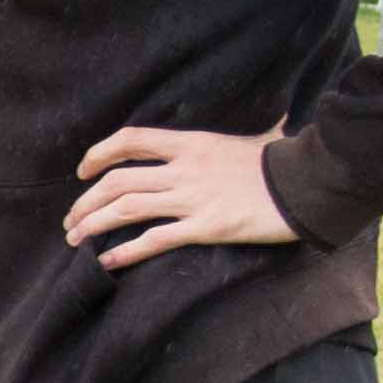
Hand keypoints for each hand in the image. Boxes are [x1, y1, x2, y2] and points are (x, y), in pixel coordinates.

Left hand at [64, 125, 294, 268]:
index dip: (99, 153)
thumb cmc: (287, 163)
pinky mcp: (207, 227)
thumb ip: (251, 134)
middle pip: (118, 181)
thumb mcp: (259, 139)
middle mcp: (186, 169)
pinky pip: (155, 239)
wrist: (313, 184)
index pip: (131, 140)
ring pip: (127, 209)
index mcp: (193, 143)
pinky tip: (106, 261)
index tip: (83, 171)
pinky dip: (124, 251)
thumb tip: (277, 120)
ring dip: (93, 224)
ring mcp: (194, 198)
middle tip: (70, 221)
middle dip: (85, 202)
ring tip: (75, 240)